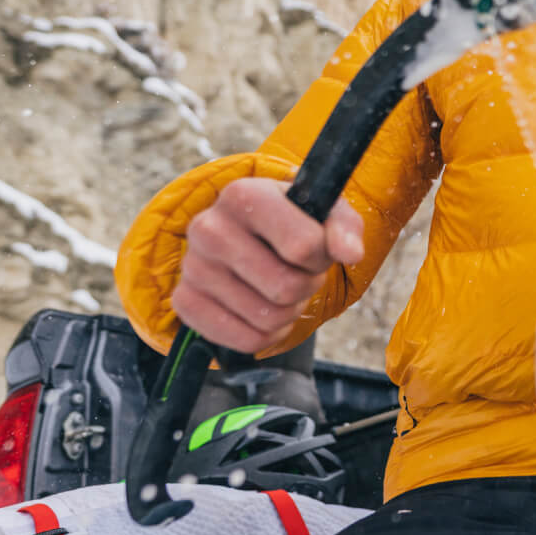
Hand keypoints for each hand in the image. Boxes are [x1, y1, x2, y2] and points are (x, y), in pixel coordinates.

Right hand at [172, 177, 363, 353]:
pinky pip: (244, 340)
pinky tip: (265, 310)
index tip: (315, 248)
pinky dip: (266, 334)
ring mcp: (193, 267)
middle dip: (306, 285)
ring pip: (267, 318)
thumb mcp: (326, 212)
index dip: (321, 256)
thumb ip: (344, 228)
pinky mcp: (185, 302)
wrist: (250, 233)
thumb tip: (350, 253)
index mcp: (244, 195)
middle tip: (300, 271)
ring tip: (282, 286)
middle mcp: (208, 228)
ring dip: (289, 310)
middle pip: (285, 287)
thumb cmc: (294, 220)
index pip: (302, 246)